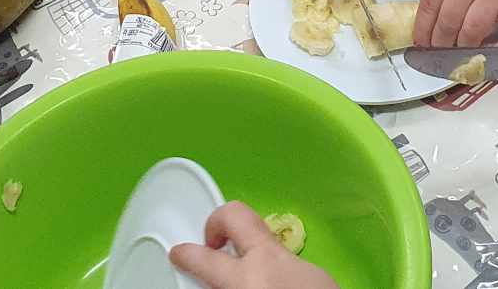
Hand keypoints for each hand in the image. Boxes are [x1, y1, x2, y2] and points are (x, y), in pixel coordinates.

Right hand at [169, 203, 337, 288]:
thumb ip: (224, 288)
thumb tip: (216, 282)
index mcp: (247, 279)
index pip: (204, 259)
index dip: (186, 255)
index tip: (179, 253)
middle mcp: (272, 263)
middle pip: (236, 216)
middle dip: (217, 222)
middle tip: (211, 243)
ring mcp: (298, 263)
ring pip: (265, 242)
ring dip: (249, 253)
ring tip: (245, 278)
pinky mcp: (317, 273)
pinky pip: (286, 264)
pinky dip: (274, 272)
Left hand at [416, 0, 497, 47]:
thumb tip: (432, 13)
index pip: (427, 6)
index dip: (422, 30)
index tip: (421, 43)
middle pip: (447, 22)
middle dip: (441, 44)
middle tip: (441, 53)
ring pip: (472, 31)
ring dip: (466, 48)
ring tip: (463, 54)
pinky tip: (496, 55)